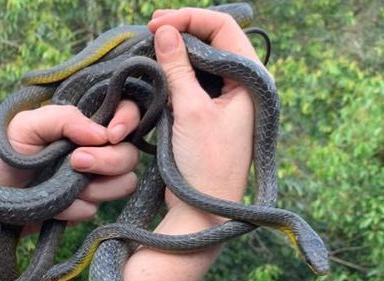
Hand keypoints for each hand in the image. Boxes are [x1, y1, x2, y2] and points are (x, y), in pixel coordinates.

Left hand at [0, 101, 141, 279]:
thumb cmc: (0, 159)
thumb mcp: (24, 126)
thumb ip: (63, 119)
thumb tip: (103, 134)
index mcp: (81, 123)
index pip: (125, 112)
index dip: (128, 120)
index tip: (112, 134)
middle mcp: (94, 149)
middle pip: (130, 153)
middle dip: (107, 160)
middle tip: (75, 162)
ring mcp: (92, 180)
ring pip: (124, 182)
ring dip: (94, 187)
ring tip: (62, 187)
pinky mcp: (85, 206)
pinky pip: (97, 209)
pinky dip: (74, 208)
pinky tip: (54, 207)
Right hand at [123, 8, 264, 280]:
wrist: (205, 206)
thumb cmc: (207, 162)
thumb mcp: (191, 110)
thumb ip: (178, 68)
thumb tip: (165, 31)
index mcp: (251, 80)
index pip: (224, 29)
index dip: (191, 19)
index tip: (158, 22)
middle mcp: (243, 84)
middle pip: (214, 40)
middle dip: (183, 30)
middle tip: (151, 28)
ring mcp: (227, 97)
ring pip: (203, 58)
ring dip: (178, 49)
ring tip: (151, 43)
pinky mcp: (211, 109)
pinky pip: (194, 78)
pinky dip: (176, 69)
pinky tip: (158, 66)